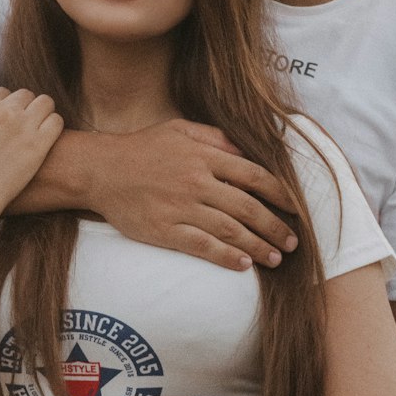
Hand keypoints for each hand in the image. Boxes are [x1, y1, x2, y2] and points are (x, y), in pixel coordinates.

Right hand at [0, 88, 63, 219]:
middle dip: (23, 108)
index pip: (3, 92)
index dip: (4, 107)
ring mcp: (24, 126)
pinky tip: (46, 139)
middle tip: (21, 128)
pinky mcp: (39, 145)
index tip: (4, 123)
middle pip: (25, 95)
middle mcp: (5, 110)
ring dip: (42, 112)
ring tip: (37, 129)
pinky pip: (56, 121)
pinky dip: (53, 126)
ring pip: (45, 103)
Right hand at [85, 119, 297, 271]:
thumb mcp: (179, 129)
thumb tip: (247, 152)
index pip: (254, 176)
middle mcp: (196, 182)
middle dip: (275, 227)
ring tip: (275, 259)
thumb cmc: (142, 148)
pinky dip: (226, 257)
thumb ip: (215, 138)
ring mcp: (180, 207)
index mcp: (204, 156)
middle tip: (292, 242)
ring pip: (229, 230)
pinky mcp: (164, 230)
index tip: (295, 209)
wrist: (100, 170)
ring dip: (257, 246)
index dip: (279, 194)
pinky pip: (202, 246)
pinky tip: (243, 265)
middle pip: (247, 208)